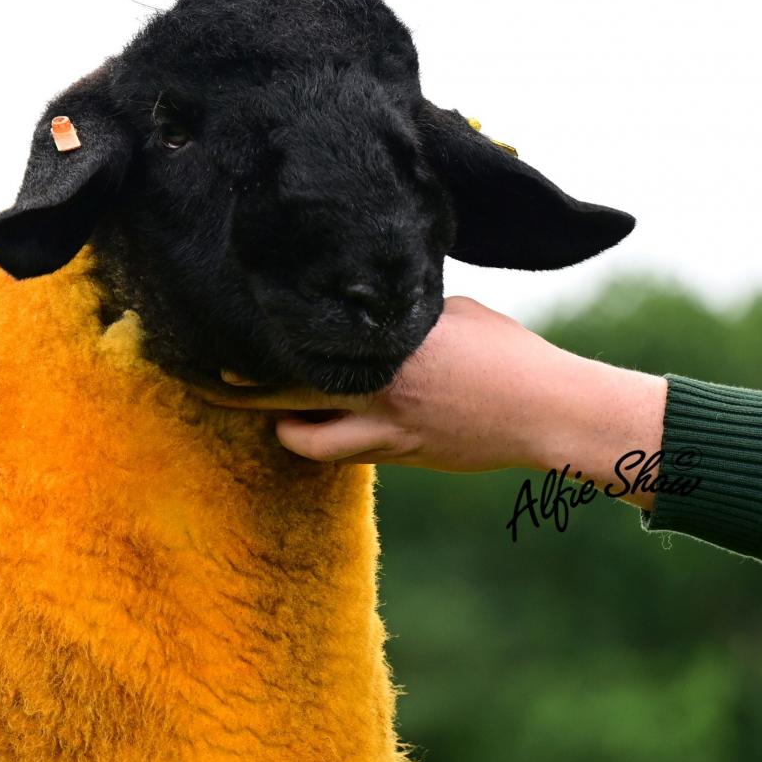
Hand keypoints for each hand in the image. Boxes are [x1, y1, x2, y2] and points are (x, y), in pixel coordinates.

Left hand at [206, 297, 669, 502]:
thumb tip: (367, 305)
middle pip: (287, 394)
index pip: (311, 340)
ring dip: (281, 426)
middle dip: (243, 392)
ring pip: (305, 439)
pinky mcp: (396, 457)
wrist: (548, 413)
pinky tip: (315, 426)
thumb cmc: (506, 353)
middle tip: (212, 383)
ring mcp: (384, 431)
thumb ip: (402, 315)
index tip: (233, 330)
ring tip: (267, 410)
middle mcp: (378, 389)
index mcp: (391, 345)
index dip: (267, 341)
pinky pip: (341, 452)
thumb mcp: (452, 315)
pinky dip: (321, 439)